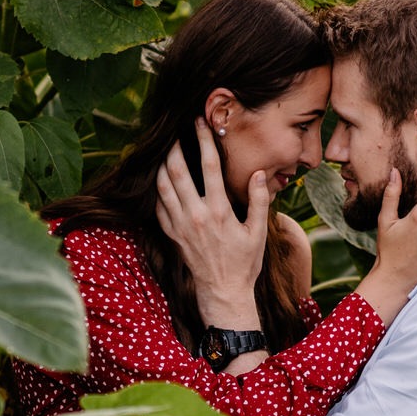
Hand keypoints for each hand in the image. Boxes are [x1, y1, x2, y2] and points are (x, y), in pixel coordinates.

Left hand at [156, 119, 270, 328]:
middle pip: (178, 171)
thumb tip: (260, 173)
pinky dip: (156, 189)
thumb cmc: (244, 262)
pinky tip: (159, 178)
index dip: (204, 141)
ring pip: (163, 187)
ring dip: (162, 165)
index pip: (210, 166)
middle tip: (175, 131)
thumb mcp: (258, 232)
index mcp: (219, 211)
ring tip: (165, 149)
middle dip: (175, 147)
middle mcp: (196, 215)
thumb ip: (259, 201)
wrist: (222, 292)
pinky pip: (157, 207)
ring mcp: (180, 225)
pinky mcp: (172, 234)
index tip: (201, 123)